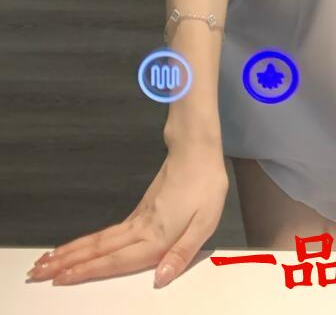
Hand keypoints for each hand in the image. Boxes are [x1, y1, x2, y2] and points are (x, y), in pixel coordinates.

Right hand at [26, 146, 228, 287]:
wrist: (197, 149)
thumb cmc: (206, 186)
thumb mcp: (206, 222)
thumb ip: (183, 253)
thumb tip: (160, 279)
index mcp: (156, 236)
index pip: (117, 260)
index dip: (89, 271)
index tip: (61, 279)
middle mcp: (141, 229)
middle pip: (99, 250)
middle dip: (67, 263)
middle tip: (36, 273)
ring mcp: (138, 219)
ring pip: (99, 240)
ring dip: (71, 252)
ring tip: (46, 262)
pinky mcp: (140, 211)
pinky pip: (109, 232)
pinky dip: (89, 242)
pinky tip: (81, 248)